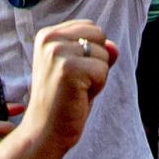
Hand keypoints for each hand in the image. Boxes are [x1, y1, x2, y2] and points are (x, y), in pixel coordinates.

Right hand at [16, 16, 115, 149]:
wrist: (44, 131)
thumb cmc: (62, 101)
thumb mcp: (79, 70)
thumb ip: (97, 53)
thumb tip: (114, 46)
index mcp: (48, 34)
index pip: (90, 27)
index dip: (91, 52)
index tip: (71, 72)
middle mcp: (49, 38)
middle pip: (99, 35)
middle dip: (96, 60)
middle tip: (76, 82)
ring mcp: (57, 52)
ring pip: (104, 54)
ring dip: (97, 76)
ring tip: (75, 90)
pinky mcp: (68, 69)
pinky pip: (103, 70)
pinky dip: (97, 87)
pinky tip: (78, 97)